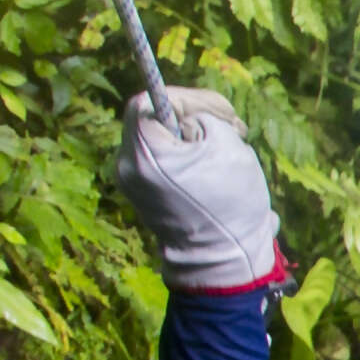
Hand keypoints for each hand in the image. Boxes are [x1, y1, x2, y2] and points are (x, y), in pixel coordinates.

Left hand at [115, 91, 279, 291]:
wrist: (224, 261)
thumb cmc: (230, 202)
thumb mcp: (228, 142)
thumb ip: (204, 116)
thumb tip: (192, 116)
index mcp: (143, 151)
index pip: (150, 99)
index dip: (188, 98)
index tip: (220, 114)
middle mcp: (126, 165)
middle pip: (154, 118)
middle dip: (196, 116)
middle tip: (233, 129)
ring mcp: (131, 182)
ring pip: (161, 137)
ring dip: (195, 136)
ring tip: (229, 150)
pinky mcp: (142, 194)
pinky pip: (162, 159)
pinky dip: (186, 156)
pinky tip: (213, 168)